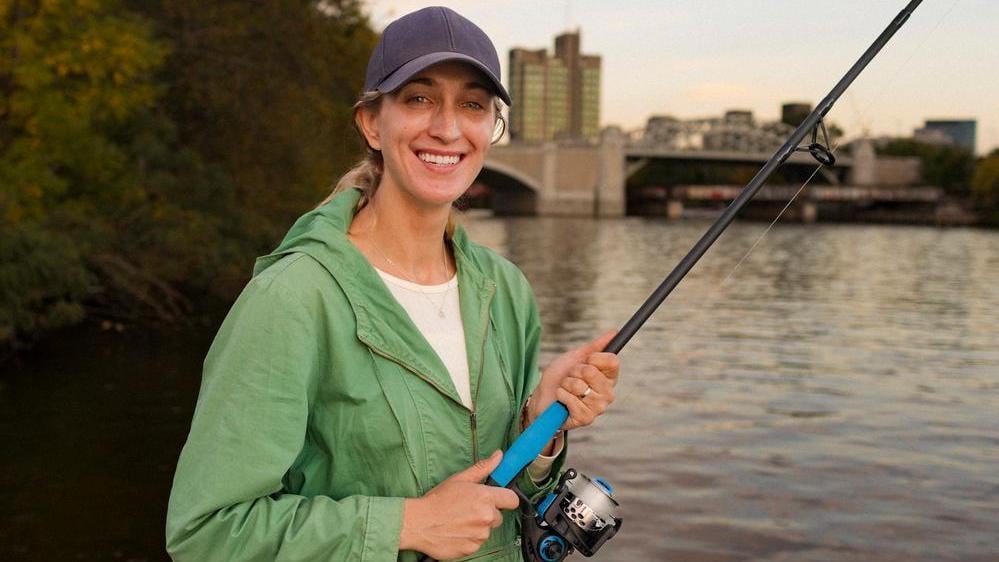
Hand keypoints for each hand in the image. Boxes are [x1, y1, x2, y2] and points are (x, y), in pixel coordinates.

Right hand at [400, 450, 519, 558]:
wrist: (418, 523)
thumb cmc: (437, 500)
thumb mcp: (460, 479)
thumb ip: (483, 468)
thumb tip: (498, 456)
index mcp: (485, 497)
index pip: (512, 500)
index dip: (506, 499)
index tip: (498, 499)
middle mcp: (486, 517)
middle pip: (498, 517)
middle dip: (487, 513)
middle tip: (469, 509)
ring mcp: (480, 535)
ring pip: (487, 530)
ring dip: (477, 527)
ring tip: (459, 521)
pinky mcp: (472, 549)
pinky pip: (477, 543)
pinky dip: (469, 538)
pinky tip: (456, 531)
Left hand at [527, 330, 619, 429]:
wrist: (542, 397)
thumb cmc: (560, 378)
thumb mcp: (576, 357)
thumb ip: (596, 346)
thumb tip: (614, 331)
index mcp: (608, 377)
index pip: (612, 361)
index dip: (594, 357)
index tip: (586, 360)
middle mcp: (607, 393)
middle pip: (592, 372)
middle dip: (575, 371)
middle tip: (571, 377)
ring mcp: (598, 407)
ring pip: (579, 385)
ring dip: (566, 384)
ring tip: (566, 390)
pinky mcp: (586, 418)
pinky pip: (571, 398)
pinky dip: (561, 396)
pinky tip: (562, 401)